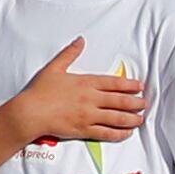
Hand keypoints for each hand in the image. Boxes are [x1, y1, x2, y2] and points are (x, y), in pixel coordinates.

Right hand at [0, 39, 152, 150]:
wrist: (30, 112)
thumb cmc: (40, 90)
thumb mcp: (54, 68)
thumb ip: (69, 54)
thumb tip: (80, 40)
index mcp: (85, 83)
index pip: (114, 83)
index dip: (130, 84)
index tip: (140, 86)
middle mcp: (91, 99)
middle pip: (120, 101)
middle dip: (136, 102)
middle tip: (145, 103)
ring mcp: (89, 116)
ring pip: (117, 118)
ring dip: (132, 118)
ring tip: (140, 118)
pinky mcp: (84, 130)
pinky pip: (106, 133)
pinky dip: (119, 133)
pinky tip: (126, 132)